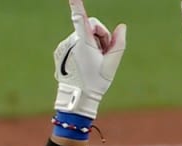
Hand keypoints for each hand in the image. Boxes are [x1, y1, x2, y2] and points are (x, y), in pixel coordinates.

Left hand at [53, 0, 126, 119]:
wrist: (77, 99)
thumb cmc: (96, 82)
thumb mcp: (112, 63)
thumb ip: (119, 43)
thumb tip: (122, 27)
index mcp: (84, 42)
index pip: (81, 18)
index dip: (77, 5)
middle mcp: (71, 41)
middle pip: (91, 28)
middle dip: (100, 37)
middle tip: (104, 54)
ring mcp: (64, 46)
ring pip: (83, 36)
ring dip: (91, 44)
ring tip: (93, 62)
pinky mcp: (59, 51)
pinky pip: (74, 43)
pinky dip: (81, 49)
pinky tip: (84, 64)